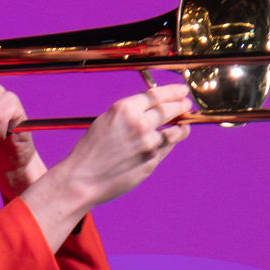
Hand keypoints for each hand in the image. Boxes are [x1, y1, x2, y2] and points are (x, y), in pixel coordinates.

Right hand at [53, 82, 191, 208]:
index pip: (156, 94)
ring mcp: (148, 143)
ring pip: (175, 130)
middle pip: (169, 109)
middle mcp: (138, 124)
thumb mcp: (106, 122)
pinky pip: (167, 147)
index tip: (182, 90)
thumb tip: (151, 109)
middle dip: (181, 105)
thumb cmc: (90, 151)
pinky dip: (173, 141)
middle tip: (186, 103)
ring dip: (182, 125)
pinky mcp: (152, 161)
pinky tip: (174, 138)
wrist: (82, 179)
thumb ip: (129, 114)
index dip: (173, 91)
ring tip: (185, 123)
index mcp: (124, 109)